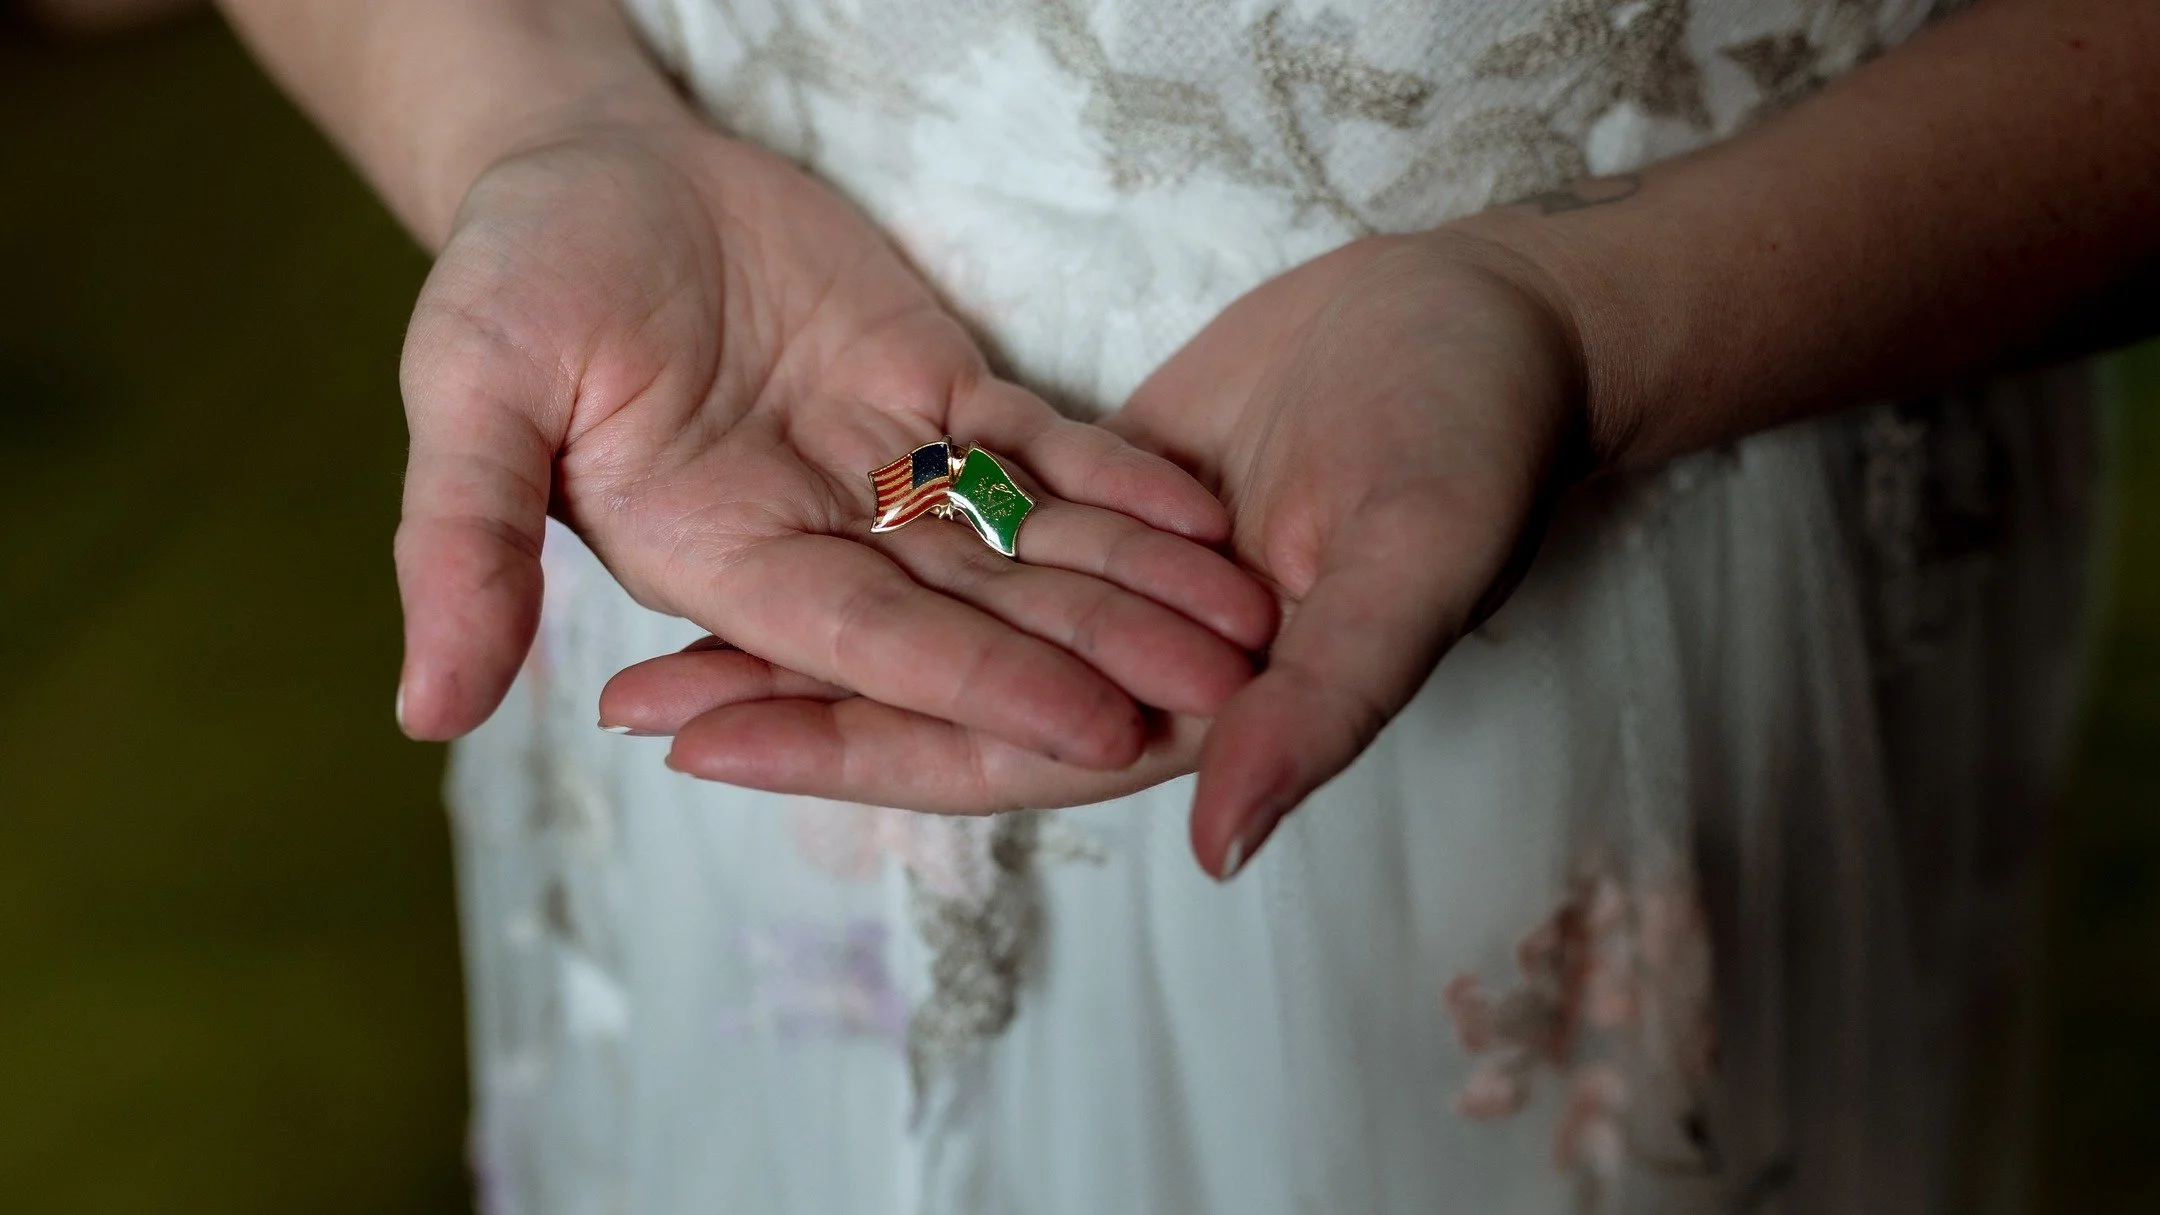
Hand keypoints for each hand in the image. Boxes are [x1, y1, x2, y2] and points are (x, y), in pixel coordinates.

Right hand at [393, 118, 1274, 771]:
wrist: (584, 164)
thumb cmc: (513, 274)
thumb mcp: (467, 392)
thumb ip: (462, 541)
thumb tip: (427, 715)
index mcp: (715, 561)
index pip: (865, 639)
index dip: (976, 678)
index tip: (1092, 723)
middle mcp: (812, 539)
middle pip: (974, 608)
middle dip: (1098, 647)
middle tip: (1228, 688)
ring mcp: (878, 470)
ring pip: (1024, 539)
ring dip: (1135, 580)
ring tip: (1249, 621)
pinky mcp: (932, 393)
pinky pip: (1038, 444)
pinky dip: (1119, 477)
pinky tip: (1204, 517)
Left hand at [624, 232, 1580, 841]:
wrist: (1485, 325)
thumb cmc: (1469, 448)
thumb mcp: (1406, 570)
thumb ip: (1316, 707)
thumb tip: (1218, 842)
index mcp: (1190, 709)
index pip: (986, 752)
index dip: (846, 750)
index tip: (706, 745)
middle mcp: (1129, 662)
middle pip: (929, 699)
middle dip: (784, 701)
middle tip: (635, 702)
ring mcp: (1107, 583)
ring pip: (930, 617)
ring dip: (808, 623)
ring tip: (666, 630)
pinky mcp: (1097, 498)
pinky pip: (961, 527)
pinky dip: (872, 531)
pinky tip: (778, 520)